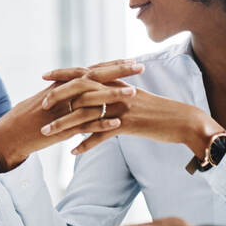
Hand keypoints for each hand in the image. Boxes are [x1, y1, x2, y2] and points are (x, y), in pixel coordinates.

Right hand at [0, 60, 141, 170]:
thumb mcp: (47, 98)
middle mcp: (63, 93)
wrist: (11, 133)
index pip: (91, 70)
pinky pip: (84, 125)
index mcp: (62, 85)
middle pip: (94, 78)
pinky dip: (100, 123)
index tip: (130, 59)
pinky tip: (117, 123)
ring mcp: (62, 110)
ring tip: (134, 94)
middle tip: (140, 66)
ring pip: (91, 99)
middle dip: (118, 71)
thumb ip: (65, 91)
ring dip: (113, 95)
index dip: (111, 65)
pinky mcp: (61, 128)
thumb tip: (81, 85)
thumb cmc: (28, 117)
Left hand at [43, 58, 221, 157]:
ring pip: (86, 115)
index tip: (45, 76)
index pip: (85, 74)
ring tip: (47, 134)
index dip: (64, 74)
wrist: (183, 120)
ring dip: (64, 125)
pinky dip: (86, 144)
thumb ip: (115, 92)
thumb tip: (97, 92)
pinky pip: (101, 135)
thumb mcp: (135, 97)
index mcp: (116, 82)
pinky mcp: (128, 124)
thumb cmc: (158, 111)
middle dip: (58, 97)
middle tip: (42, 105)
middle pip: (81, 91)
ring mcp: (121, 107)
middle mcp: (117, 91)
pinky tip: (73, 152)